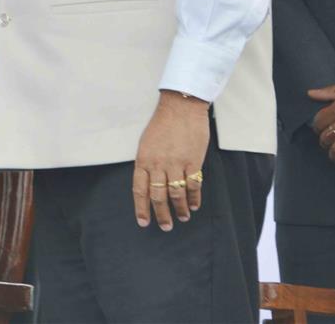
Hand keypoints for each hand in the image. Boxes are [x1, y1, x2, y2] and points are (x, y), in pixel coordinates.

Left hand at [132, 90, 209, 230]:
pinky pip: (194, 185)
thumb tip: (149, 184)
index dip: (141, 208)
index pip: (139, 189)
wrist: (180, 108)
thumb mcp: (146, 143)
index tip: (143, 222)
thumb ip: (147, 164)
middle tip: (165, 226)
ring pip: (177, 194)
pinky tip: (195, 205)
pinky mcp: (193, 161)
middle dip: (161, 214)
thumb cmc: (162, 125)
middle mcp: (158, 164)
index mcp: (143, 159)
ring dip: (180, 209)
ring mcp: (176, 163)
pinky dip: (195, 198)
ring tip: (183, 218)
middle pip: (158, 196)